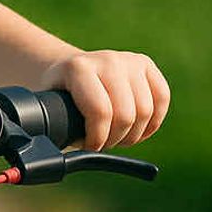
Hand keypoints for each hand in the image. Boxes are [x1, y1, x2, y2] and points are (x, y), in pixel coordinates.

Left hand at [41, 49, 169, 150]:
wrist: (71, 69)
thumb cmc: (59, 96)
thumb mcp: (49, 108)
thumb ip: (53, 125)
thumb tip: (51, 152)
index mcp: (78, 68)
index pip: (100, 111)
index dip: (98, 138)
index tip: (90, 146)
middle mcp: (106, 60)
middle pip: (126, 115)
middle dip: (115, 138)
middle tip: (104, 143)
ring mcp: (128, 60)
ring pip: (145, 111)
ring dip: (133, 134)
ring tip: (117, 136)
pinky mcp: (146, 64)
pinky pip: (162, 99)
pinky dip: (152, 121)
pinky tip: (137, 128)